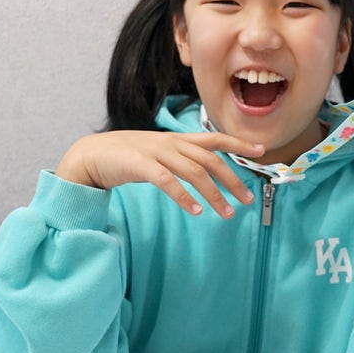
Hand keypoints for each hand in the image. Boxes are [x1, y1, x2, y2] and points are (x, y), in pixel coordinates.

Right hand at [56, 131, 264, 218]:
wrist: (91, 155)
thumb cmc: (129, 158)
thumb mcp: (161, 154)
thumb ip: (182, 160)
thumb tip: (206, 174)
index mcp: (178, 140)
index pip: (215, 138)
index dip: (239, 142)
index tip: (262, 150)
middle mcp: (171, 143)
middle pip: (210, 160)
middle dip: (232, 180)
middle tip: (248, 200)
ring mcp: (156, 152)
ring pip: (193, 172)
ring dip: (213, 194)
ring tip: (227, 214)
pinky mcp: (140, 165)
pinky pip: (167, 181)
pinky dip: (183, 196)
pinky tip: (195, 211)